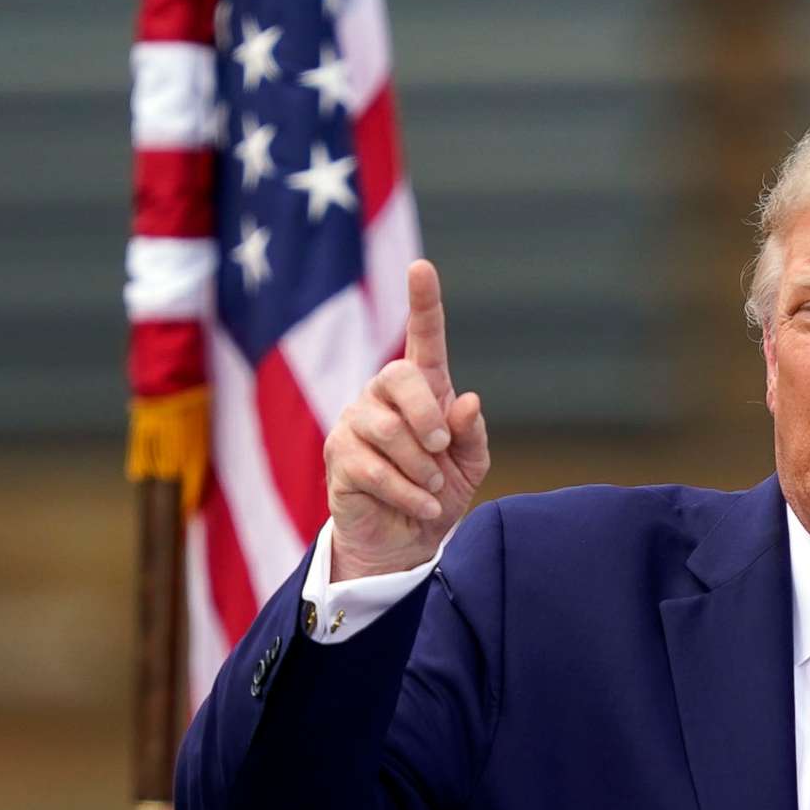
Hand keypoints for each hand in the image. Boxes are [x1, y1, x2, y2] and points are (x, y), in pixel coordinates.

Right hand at [323, 259, 491, 579]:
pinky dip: (407, 492)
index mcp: (423, 390)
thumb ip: (471, 434)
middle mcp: (383, 397)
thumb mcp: (469, 466)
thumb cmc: (437, 494)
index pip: (423, 338)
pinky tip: (419, 505)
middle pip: (398, 376)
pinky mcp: (338, 456)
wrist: (406, 541)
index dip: (423, 302)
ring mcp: (355, 423)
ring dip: (420, 466)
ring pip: (387, 429)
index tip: (421, 268)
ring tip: (430, 488)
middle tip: (441, 449)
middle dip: (426, 415)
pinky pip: (373, 468)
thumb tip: (466, 400)